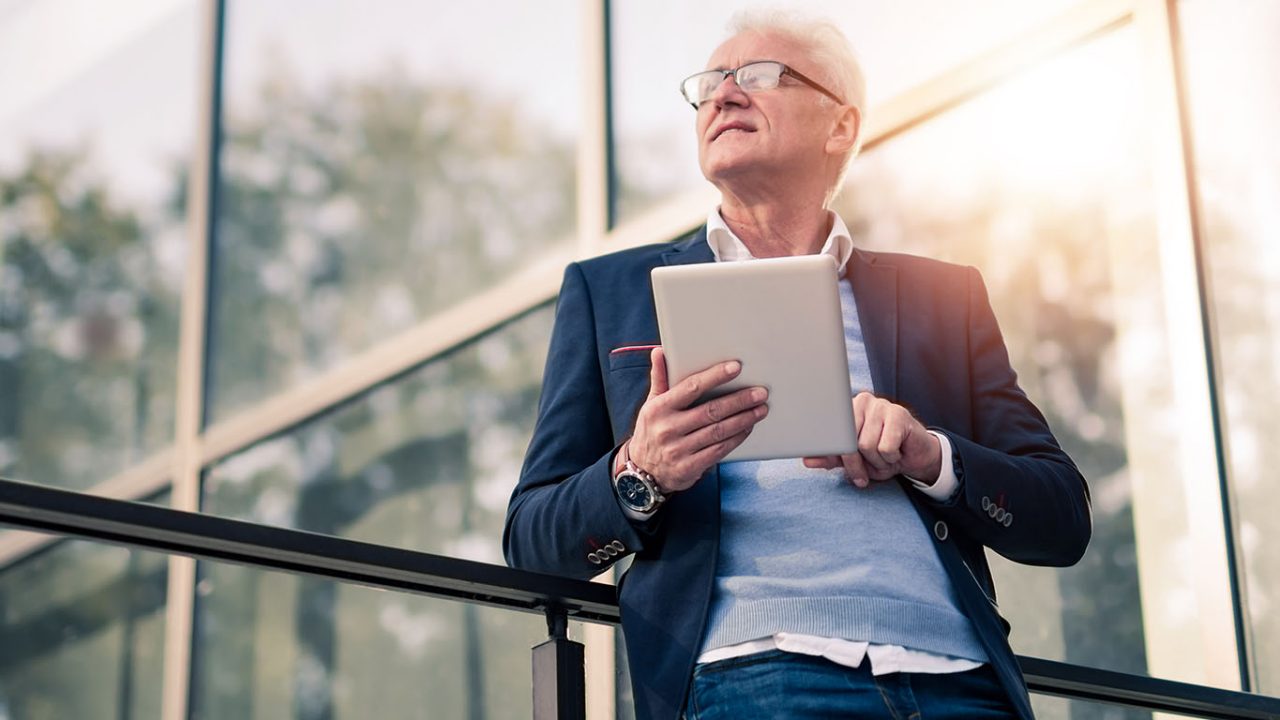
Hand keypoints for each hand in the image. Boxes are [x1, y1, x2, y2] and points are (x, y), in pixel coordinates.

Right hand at [627, 347, 768, 492]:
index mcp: (659, 408)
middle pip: (711, 411)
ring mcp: (678, 450)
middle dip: (739, 400)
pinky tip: (747, 428)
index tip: (736, 367)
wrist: (643, 473)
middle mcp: (668, 428)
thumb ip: (659, 379)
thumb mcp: (650, 405)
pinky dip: (736, 438)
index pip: (691, 388)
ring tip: (760, 409)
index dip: (715, 376)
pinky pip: (719, 450)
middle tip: (760, 393)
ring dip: (743, 419)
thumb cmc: (651, 431)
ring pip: (718, 431)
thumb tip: (659, 351)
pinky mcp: (689, 468)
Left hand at [803, 391, 940, 488]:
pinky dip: (890, 458)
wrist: (913, 457)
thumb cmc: (879, 455)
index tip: (836, 465)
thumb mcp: (851, 460)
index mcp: (846, 409)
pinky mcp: (899, 415)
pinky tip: (897, 451)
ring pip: (867, 445)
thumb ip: (830, 457)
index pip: (830, 432)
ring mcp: (881, 405)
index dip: (832, 452)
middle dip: (856, 464)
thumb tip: (806, 460)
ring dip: (877, 461)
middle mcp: (862, 401)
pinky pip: (886, 447)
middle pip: (847, 440)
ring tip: (884, 458)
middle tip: (863, 475)